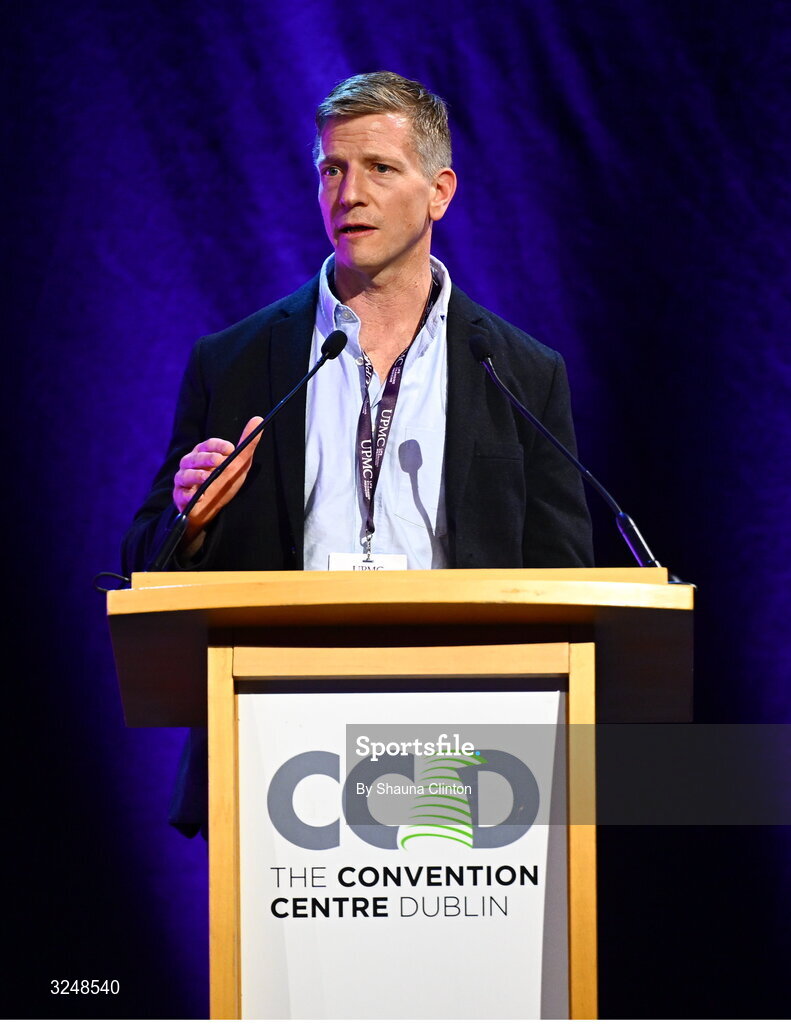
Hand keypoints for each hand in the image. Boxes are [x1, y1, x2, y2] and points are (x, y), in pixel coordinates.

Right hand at [172, 416, 263, 542]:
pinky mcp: (180, 497)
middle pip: (195, 457)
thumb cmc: (224, 481)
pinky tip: (197, 496)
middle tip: (220, 461)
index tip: (231, 449)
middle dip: (207, 458)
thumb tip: (258, 419)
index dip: (218, 445)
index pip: (207, 445)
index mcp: (203, 453)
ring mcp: (183, 480)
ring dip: (196, 475)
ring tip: (206, 477)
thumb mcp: (239, 463)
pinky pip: (181, 494)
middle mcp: (190, 464)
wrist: (213, 509)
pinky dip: (188, 495)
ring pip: (184, 475)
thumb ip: (247, 443)